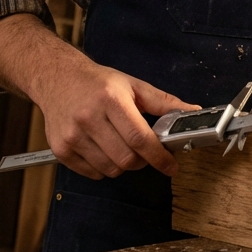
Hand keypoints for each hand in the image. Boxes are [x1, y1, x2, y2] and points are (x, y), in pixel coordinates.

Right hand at [33, 54, 198, 179]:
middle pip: (126, 158)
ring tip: (122, 146)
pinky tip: (104, 150)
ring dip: (123, 164)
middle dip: (143, 160)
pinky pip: (92, 173)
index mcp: (111, 99)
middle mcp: (89, 117)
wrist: (59, 78)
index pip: (140, 138)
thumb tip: (192, 111)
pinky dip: (104, 168)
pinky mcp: (61, 149)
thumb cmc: (98, 83)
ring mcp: (73, 135)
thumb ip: (164, 102)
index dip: (159, 156)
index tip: (171, 165)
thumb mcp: (133, 85)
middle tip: (144, 151)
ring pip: (110, 169)